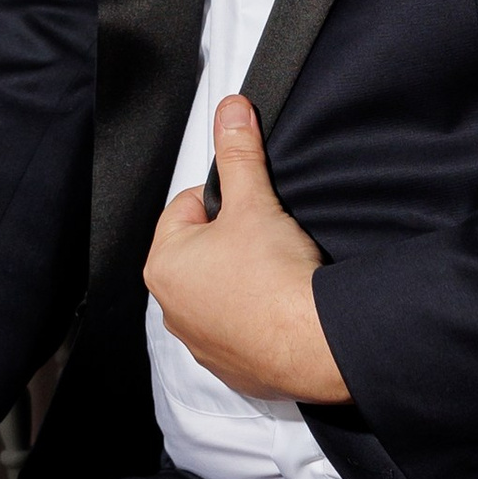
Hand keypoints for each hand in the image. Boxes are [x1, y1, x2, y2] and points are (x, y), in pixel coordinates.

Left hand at [145, 97, 347, 406]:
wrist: (313, 343)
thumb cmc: (274, 277)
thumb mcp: (254, 200)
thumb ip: (238, 152)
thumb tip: (231, 111)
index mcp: (163, 265)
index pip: (187, 208)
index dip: (225, 199)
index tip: (251, 207)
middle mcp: (172, 308)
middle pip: (203, 251)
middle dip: (233, 240)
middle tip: (267, 239)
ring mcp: (200, 343)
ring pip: (221, 290)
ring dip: (244, 278)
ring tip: (276, 272)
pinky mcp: (231, 367)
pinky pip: (239, 329)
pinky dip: (257, 316)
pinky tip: (280, 305)